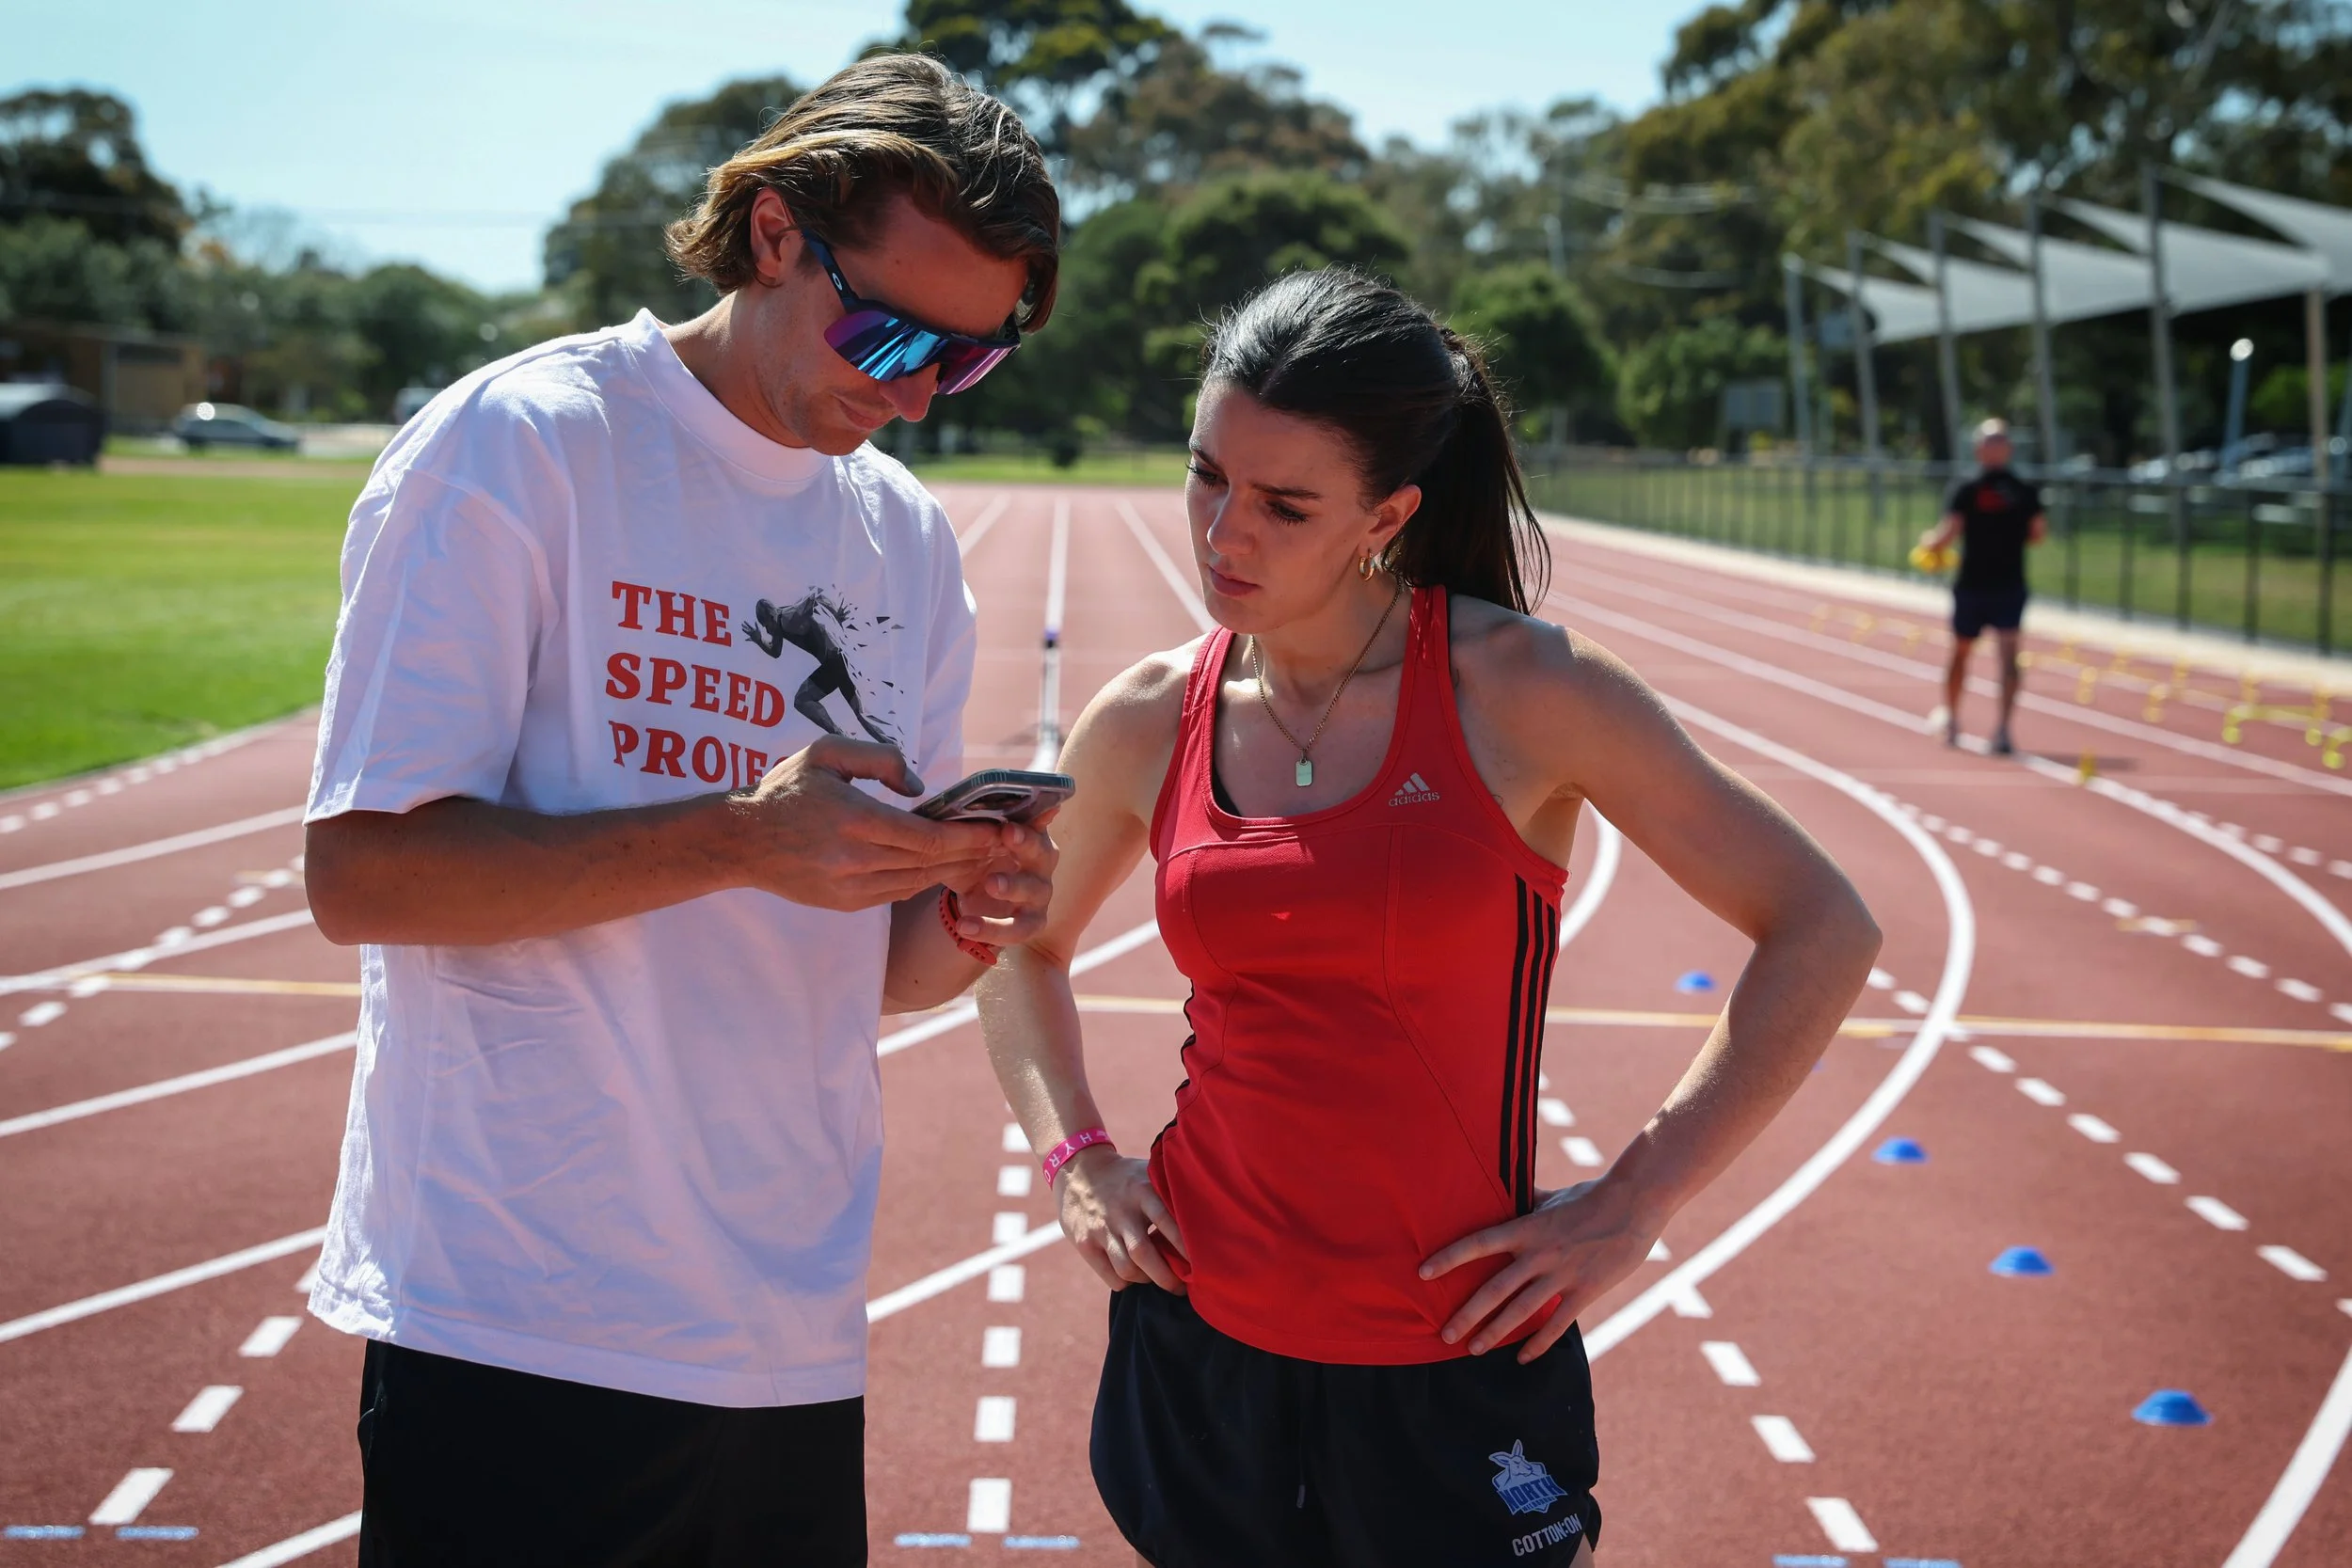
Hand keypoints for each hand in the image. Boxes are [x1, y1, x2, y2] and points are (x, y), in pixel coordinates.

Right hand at [733, 738, 1008, 911]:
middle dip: (971, 853)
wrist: (739, 841)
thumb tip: (918, 788)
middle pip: (931, 862)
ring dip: (953, 869)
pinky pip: (897, 892)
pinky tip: (941, 866)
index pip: (928, 836)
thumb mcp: (827, 752)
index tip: (996, 827)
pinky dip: (924, 879)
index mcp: (855, 820)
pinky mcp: (846, 904)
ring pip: (918, 881)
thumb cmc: (785, 790)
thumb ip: (879, 759)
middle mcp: (856, 860)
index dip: (968, 836)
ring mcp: (851, 888)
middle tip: (1002, 842)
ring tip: (981, 854)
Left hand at [942, 810, 1058, 950]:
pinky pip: (1016, 929)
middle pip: (1043, 853)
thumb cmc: (983, 862)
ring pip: (1033, 891)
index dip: (1027, 824)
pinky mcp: (1032, 924)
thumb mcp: (978, 844)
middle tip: (1006, 835)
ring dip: (1013, 886)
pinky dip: (991, 929)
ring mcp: (1040, 896)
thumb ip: (981, 825)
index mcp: (1031, 839)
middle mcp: (1042, 866)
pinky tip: (965, 926)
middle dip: (1027, 844)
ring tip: (990, 884)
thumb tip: (987, 797)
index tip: (1010, 822)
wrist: (978, 901)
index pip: (1036, 826)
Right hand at [1055, 1147, 1187, 1293]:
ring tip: (1155, 1277)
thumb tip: (1210, 1216)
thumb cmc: (1126, 1178)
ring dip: (1146, 1280)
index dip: (1184, 1246)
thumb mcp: (1147, 1174)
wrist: (1078, 1169)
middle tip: (1180, 1287)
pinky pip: (1110, 1276)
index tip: (1201, 1264)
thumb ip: (1170, 1193)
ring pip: (1127, 1269)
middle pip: (1144, 1254)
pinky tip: (1133, 1274)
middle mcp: (1120, 1211)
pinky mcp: (1084, 1243)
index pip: (1166, 1221)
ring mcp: (1100, 1228)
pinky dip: (1126, 1282)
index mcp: (1141, 1190)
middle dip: (1166, 1277)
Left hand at [1420, 1173, 1657, 1361]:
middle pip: (1494, 1288)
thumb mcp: (1552, 1197)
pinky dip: (1538, 1343)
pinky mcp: (1585, 1291)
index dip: (1449, 1258)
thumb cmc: (1591, 1196)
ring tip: (1472, 1350)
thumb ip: (1527, 1202)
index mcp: (1526, 1228)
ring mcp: (1562, 1274)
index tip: (1423, 1273)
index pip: (1478, 1243)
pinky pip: (1557, 1323)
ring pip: (1520, 1310)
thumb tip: (1508, 1194)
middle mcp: (1538, 1253)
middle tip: (1444, 1335)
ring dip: (1495, 1333)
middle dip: (1467, 1314)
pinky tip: (1522, 1359)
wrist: (1634, 1203)